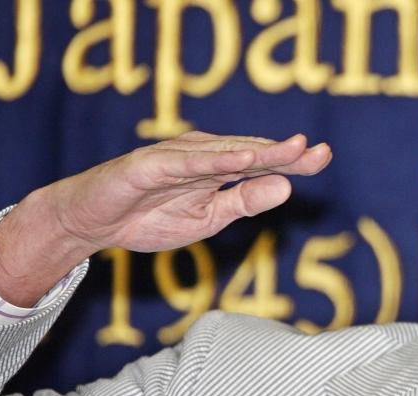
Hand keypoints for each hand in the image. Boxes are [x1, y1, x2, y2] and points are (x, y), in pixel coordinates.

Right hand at [0, 132, 331, 306]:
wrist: (93, 223)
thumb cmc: (151, 218)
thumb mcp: (209, 219)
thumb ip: (245, 202)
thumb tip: (287, 188)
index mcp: (218, 170)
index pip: (262, 164)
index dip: (293, 160)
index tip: (324, 157)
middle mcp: (202, 156)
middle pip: (249, 153)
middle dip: (285, 152)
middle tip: (319, 151)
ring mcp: (176, 157)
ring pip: (223, 153)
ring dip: (258, 151)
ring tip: (292, 150)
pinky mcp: (149, 165)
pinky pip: (186, 162)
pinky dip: (213, 160)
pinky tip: (240, 160)